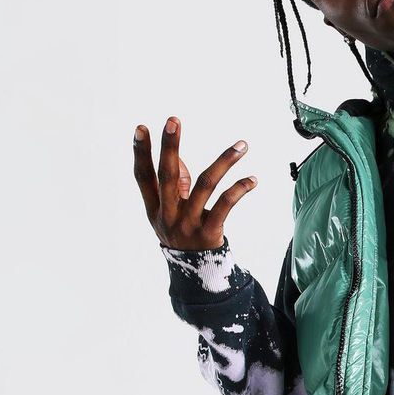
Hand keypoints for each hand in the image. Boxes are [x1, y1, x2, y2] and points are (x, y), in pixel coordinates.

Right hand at [133, 116, 256, 250]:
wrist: (197, 274)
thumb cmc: (185, 235)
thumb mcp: (172, 213)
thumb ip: (176, 186)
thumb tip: (178, 157)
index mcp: (155, 209)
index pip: (143, 177)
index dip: (140, 153)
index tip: (142, 127)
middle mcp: (168, 216)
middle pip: (168, 176)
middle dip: (169, 147)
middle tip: (173, 120)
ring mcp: (189, 225)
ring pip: (206, 185)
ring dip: (225, 161)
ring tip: (242, 145)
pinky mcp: (210, 233)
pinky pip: (226, 205)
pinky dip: (240, 189)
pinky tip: (252, 179)